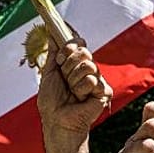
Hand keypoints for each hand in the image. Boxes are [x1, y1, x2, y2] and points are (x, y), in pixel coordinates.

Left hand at [36, 35, 111, 150]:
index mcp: (75, 63)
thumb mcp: (49, 72)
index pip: (78, 43)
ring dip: (74, 79)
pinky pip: (92, 80)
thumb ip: (54, 52)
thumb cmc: (52, 101)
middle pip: (84, 51)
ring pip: (88, 65)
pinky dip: (82, 89)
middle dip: (69, 64)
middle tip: (65, 78)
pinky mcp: (104, 91)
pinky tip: (81, 99)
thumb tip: (52, 32)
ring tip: (72, 92)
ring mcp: (97, 79)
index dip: (69, 47)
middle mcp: (88, 69)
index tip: (60, 59)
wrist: (58, 120)